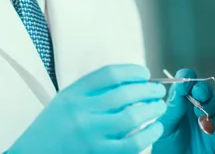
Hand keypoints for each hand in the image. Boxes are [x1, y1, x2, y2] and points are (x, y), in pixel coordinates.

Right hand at [7, 64, 166, 153]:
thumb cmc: (54, 128)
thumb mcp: (66, 100)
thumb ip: (93, 90)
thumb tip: (133, 81)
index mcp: (73, 95)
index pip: (110, 74)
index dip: (133, 71)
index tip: (145, 74)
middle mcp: (81, 113)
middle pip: (125, 93)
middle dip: (148, 90)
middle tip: (158, 90)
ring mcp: (90, 136)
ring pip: (132, 117)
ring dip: (153, 110)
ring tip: (159, 107)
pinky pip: (133, 143)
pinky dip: (150, 134)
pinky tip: (156, 129)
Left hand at [153, 69, 214, 153]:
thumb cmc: (167, 150)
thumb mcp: (164, 127)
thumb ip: (172, 108)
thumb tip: (179, 88)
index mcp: (180, 102)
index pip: (185, 81)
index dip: (186, 78)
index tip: (183, 83)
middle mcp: (195, 107)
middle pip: (203, 88)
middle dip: (201, 88)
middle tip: (197, 93)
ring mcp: (209, 118)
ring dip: (209, 104)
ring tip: (199, 113)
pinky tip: (207, 125)